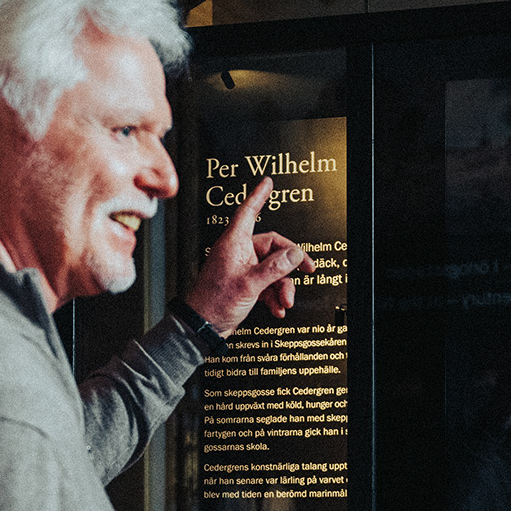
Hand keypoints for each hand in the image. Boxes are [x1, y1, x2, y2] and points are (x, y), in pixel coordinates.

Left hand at [183, 177, 314, 334]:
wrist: (203, 327)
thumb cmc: (214, 302)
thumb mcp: (251, 283)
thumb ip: (275, 268)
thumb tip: (295, 254)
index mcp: (234, 243)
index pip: (249, 212)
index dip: (259, 196)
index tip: (267, 183)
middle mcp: (238, 252)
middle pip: (273, 247)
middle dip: (289, 264)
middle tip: (308, 270)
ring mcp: (242, 269)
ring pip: (273, 269)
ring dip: (283, 286)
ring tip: (285, 301)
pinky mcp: (244, 284)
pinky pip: (267, 284)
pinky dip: (275, 295)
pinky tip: (277, 308)